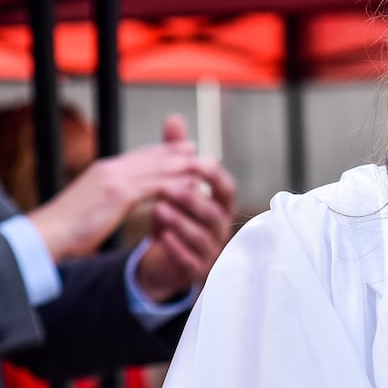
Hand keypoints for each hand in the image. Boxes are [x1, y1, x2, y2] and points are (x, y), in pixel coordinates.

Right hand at [26, 130, 203, 261]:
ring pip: (158, 168)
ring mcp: (114, 179)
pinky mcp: (118, 194)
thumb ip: (105, 198)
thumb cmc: (64, 229)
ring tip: (207, 166)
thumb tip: (113, 201)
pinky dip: (176, 185)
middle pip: (152, 156)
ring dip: (185, 166)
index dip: (162, 152)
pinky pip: (156, 186)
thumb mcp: (89, 207)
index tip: (182, 150)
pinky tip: (193, 187)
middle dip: (178, 153)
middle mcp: (110, 169)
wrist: (46, 235)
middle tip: (201, 151)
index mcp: (103, 171)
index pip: (139, 156)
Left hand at [134, 115, 236, 302]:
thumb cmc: (174, 216)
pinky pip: (190, 260)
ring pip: (203, 236)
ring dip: (182, 222)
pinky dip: (176, 247)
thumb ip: (175, 153)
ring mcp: (210, 250)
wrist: (163, 257)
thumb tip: (173, 118)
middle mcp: (220, 228)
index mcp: (219, 205)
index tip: (198, 163)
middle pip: (214, 213)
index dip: (215, 177)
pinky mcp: (195, 270)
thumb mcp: (173, 183)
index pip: (227, 189)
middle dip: (194, 200)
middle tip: (170, 188)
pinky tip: (160, 235)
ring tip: (159, 209)